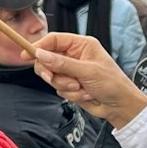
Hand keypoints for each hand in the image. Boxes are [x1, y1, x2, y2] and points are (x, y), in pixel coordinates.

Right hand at [32, 34, 146, 127]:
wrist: (120, 106)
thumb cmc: (112, 83)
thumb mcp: (87, 71)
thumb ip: (62, 63)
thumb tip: (40, 54)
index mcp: (81, 45)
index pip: (54, 40)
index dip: (39, 47)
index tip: (26, 55)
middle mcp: (74, 56)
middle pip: (47, 59)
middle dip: (51, 71)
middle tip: (50, 78)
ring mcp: (72, 71)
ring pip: (52, 76)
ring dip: (65, 85)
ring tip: (81, 88)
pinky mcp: (71, 85)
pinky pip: (59, 88)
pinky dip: (70, 94)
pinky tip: (85, 94)